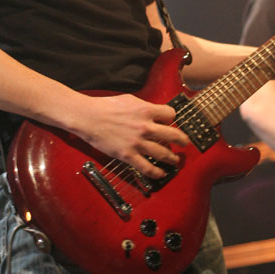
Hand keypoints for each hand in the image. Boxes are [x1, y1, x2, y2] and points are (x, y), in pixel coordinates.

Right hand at [71, 92, 188, 178]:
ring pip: (163, 153)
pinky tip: (160, 173)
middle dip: (182, 140)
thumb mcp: (130, 100)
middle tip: (185, 143)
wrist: (89, 117)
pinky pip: (147, 167)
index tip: (170, 123)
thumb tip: (153, 112)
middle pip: (173, 134)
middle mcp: (145, 126)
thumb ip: (144, 107)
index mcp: (146, 110)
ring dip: (172, 158)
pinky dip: (156, 172)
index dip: (171, 119)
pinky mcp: (128, 155)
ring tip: (175, 160)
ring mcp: (137, 142)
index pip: (170, 115)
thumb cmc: (107, 106)